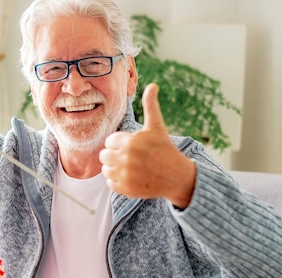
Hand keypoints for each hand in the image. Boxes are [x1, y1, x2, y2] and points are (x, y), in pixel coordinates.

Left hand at [99, 83, 195, 208]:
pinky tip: (131, 177)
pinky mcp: (125, 189)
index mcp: (131, 142)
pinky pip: (109, 183)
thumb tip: (152, 85)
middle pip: (104, 156)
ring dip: (115, 168)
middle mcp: (126, 159)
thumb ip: (150, 106)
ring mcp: (125, 175)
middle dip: (115, 155)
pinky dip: (117, 181)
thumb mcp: (157, 127)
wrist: (177, 176)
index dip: (120, 143)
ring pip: (105, 169)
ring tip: (130, 167)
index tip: (133, 146)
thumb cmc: (165, 149)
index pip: (109, 142)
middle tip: (130, 158)